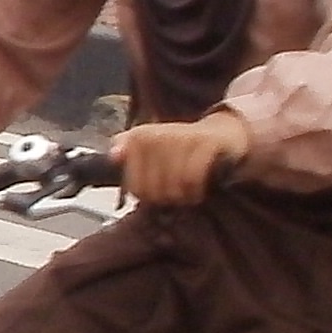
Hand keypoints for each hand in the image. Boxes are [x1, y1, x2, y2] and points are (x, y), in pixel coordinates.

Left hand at [111, 109, 254, 206]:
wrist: (218, 134)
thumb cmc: (179, 148)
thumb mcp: (149, 150)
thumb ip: (127, 154)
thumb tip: (113, 156)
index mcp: (140, 136)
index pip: (135, 185)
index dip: (145, 197)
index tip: (153, 195)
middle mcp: (158, 134)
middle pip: (154, 188)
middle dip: (164, 198)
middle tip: (173, 197)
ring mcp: (182, 137)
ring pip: (173, 185)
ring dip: (181, 197)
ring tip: (185, 196)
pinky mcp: (205, 143)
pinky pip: (193, 178)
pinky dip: (195, 192)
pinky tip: (196, 192)